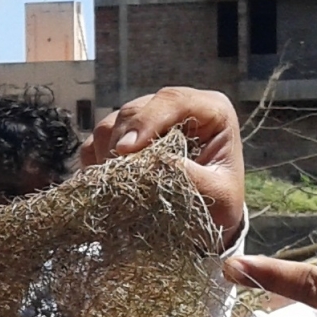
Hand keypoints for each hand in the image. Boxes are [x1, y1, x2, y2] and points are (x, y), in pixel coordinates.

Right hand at [80, 88, 244, 248]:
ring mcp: (146, 121)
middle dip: (121, 142)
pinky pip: (97, 141)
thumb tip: (152, 163)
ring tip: (116, 182)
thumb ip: (192, 177)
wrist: (209, 216)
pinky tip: (107, 181)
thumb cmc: (221, 201)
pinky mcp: (125, 137)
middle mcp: (175, 108)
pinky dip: (95, 161)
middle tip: (116, 174)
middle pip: (134, 111)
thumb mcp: (218, 194)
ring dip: (107, 153)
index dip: (146, 121)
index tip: (126, 150)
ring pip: (111, 124)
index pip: (172, 100)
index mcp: (210, 110)